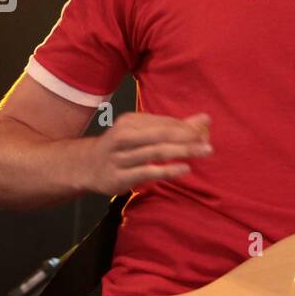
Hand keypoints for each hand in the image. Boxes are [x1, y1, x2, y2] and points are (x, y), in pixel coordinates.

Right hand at [84, 111, 212, 194]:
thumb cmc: (121, 147)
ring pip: (156, 152)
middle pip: (161, 135)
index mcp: (131, 122)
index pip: (163, 123)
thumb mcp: (142, 132)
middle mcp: (124, 137)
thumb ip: (174, 127)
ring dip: (182, 152)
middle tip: (208, 143)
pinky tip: (185, 169)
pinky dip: (168, 170)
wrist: (86, 166)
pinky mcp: (120, 176)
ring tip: (203, 152)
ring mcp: (121, 157)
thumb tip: (205, 119)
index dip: (185, 127)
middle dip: (187, 138)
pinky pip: (148, 172)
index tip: (204, 131)